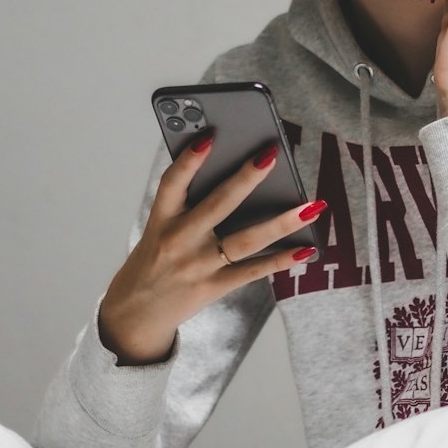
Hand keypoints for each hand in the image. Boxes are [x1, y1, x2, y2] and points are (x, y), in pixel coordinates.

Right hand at [98, 137, 323, 365]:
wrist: (135, 313)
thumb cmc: (154, 260)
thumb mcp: (159, 228)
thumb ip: (188, 205)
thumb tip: (237, 178)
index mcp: (161, 219)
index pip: (172, 183)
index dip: (189, 159)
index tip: (210, 135)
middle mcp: (178, 240)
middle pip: (218, 205)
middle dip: (246, 179)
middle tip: (272, 155)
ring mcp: (197, 265)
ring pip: (245, 240)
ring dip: (281, 223)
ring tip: (312, 206)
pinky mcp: (212, 287)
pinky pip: (252, 271)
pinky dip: (280, 260)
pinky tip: (305, 249)